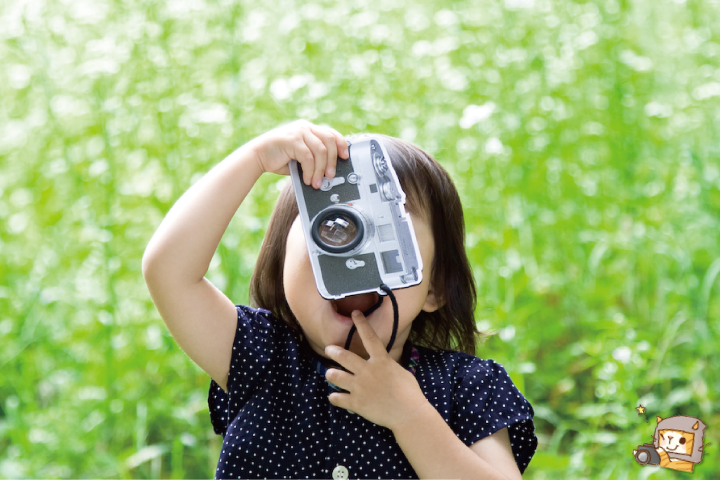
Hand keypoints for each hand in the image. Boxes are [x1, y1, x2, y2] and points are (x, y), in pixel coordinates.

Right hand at [247, 119, 348, 188]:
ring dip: (320, 170)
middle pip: (329, 141)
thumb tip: (329, 170)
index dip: (341, 145)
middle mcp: (305, 127)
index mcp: (309, 129)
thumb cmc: (279, 158)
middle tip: (330, 176)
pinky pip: (308, 157)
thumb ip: (314, 158)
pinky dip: (310, 171)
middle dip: (332, 161)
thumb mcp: (301, 156)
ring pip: (320, 151)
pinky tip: (307, 179)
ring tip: (316, 182)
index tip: (345, 157)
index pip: (331, 133)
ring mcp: (298, 132)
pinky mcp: (292, 140)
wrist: (257, 156)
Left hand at [324, 310, 430, 430]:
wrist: (409, 414)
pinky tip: (335, 397)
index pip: (370, 338)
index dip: (362, 324)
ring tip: (331, 374)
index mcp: (381, 361)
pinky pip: (337, 399)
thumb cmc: (410, 393)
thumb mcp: (400, 372)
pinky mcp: (356, 403)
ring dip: (331, 374)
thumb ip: (387, 365)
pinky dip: (335, 398)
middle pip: (344, 357)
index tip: (355, 313)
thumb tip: (382, 361)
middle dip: (333, 351)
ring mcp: (360, 387)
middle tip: (329, 349)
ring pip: (335, 376)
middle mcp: (368, 371)